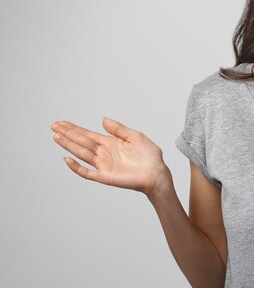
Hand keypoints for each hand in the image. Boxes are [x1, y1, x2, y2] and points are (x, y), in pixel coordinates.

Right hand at [51, 117, 170, 196]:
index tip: (62, 122)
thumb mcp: (135, 136)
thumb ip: (119, 129)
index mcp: (110, 142)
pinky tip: (67, 158)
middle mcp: (104, 153)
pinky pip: (86, 172)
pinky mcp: (104, 176)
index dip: (75, 128)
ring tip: (56, 136)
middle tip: (53, 126)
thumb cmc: (149, 156)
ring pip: (81, 153)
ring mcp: (103, 164)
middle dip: (67, 133)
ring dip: (69, 145)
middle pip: (81, 141)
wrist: (156, 173)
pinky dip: (76, 167)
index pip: (88, 134)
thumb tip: (103, 119)